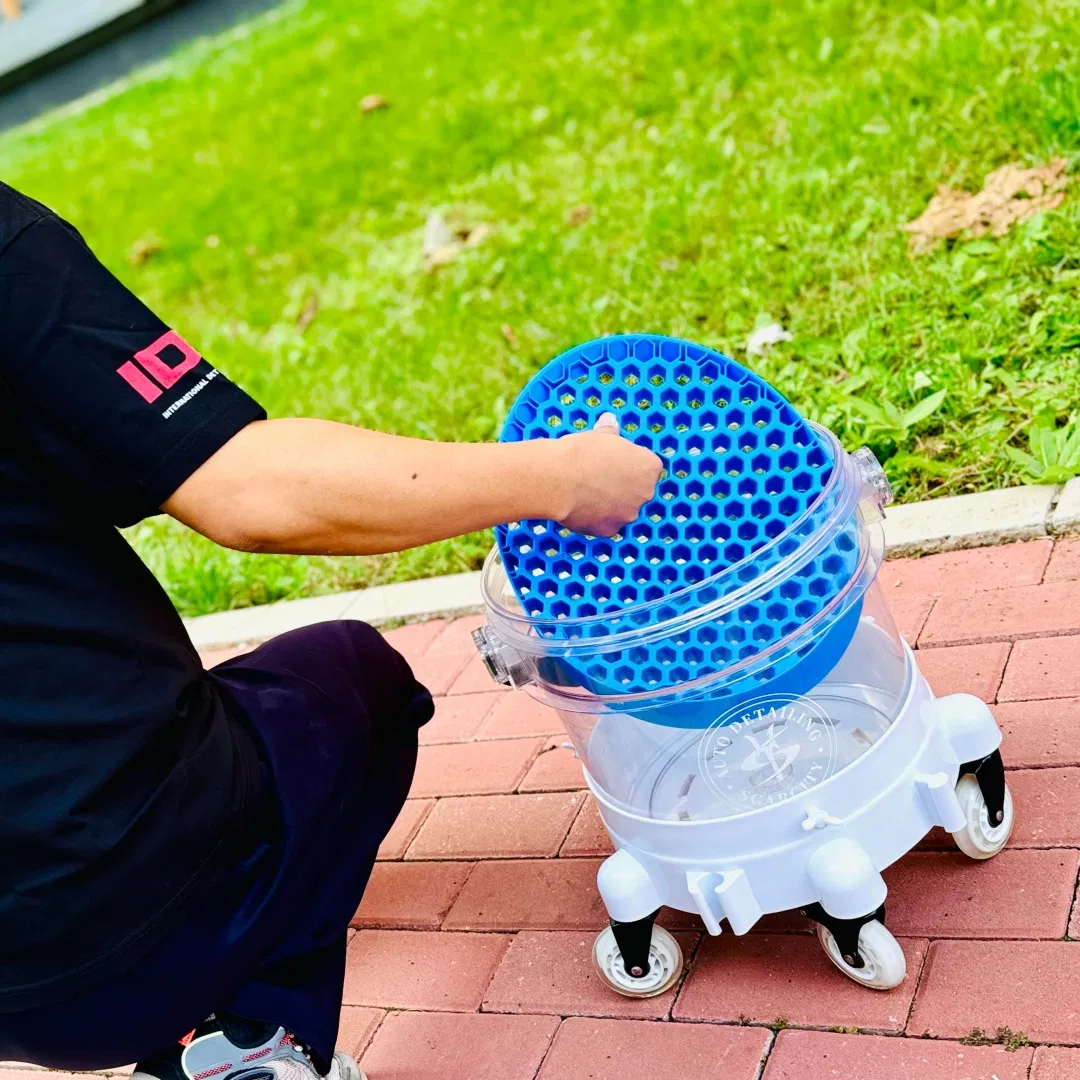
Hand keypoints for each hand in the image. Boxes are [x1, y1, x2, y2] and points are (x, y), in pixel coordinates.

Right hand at [551, 412, 661, 535]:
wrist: (560, 479)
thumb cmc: (582, 452)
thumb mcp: (600, 434)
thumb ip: (610, 431)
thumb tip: (610, 421)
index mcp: (649, 467)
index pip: (647, 467)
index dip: (629, 465)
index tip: (613, 462)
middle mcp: (645, 493)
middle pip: (637, 491)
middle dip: (622, 487)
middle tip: (598, 478)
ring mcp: (628, 514)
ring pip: (621, 509)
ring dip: (609, 504)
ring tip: (585, 493)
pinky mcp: (610, 530)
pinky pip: (605, 524)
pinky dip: (595, 518)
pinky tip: (579, 507)